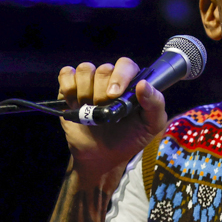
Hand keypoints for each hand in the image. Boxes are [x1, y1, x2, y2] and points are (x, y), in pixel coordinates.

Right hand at [57, 58, 168, 178]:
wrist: (103, 157)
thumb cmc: (129, 139)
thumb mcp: (151, 126)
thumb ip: (155, 104)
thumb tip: (143, 84)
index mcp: (131, 83)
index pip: (125, 65)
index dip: (119, 76)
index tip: (114, 95)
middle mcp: (110, 79)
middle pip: (103, 68)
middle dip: (101, 92)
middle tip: (102, 110)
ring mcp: (89, 82)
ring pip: (84, 69)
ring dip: (85, 92)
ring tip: (89, 110)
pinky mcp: (70, 89)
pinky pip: (66, 74)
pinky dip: (68, 88)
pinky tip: (74, 104)